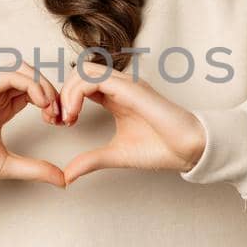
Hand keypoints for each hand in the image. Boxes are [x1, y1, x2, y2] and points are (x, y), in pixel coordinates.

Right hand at [0, 62, 67, 188]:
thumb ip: (35, 169)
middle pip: (32, 77)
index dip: (53, 102)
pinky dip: (31, 84)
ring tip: (51, 107)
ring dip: (43, 84)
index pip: (34, 92)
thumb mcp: (7, 165)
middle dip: (53, 92)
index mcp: (0, 108)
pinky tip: (41, 103)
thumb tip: (63, 179)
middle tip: (62, 115)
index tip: (61, 123)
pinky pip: (10, 74)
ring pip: (23, 69)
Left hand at [56, 58, 206, 185]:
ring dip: (68, 91)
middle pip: (79, 73)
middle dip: (62, 93)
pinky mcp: (132, 89)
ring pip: (84, 71)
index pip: (81, 84)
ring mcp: (127, 85)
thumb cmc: (161, 149)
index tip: (58, 123)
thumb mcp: (115, 155)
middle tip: (57, 120)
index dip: (65, 99)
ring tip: (66, 118)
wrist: (190, 149)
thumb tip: (67, 175)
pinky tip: (74, 115)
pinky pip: (96, 79)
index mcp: (115, 97)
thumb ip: (91, 160)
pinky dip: (77, 94)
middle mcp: (120, 86)